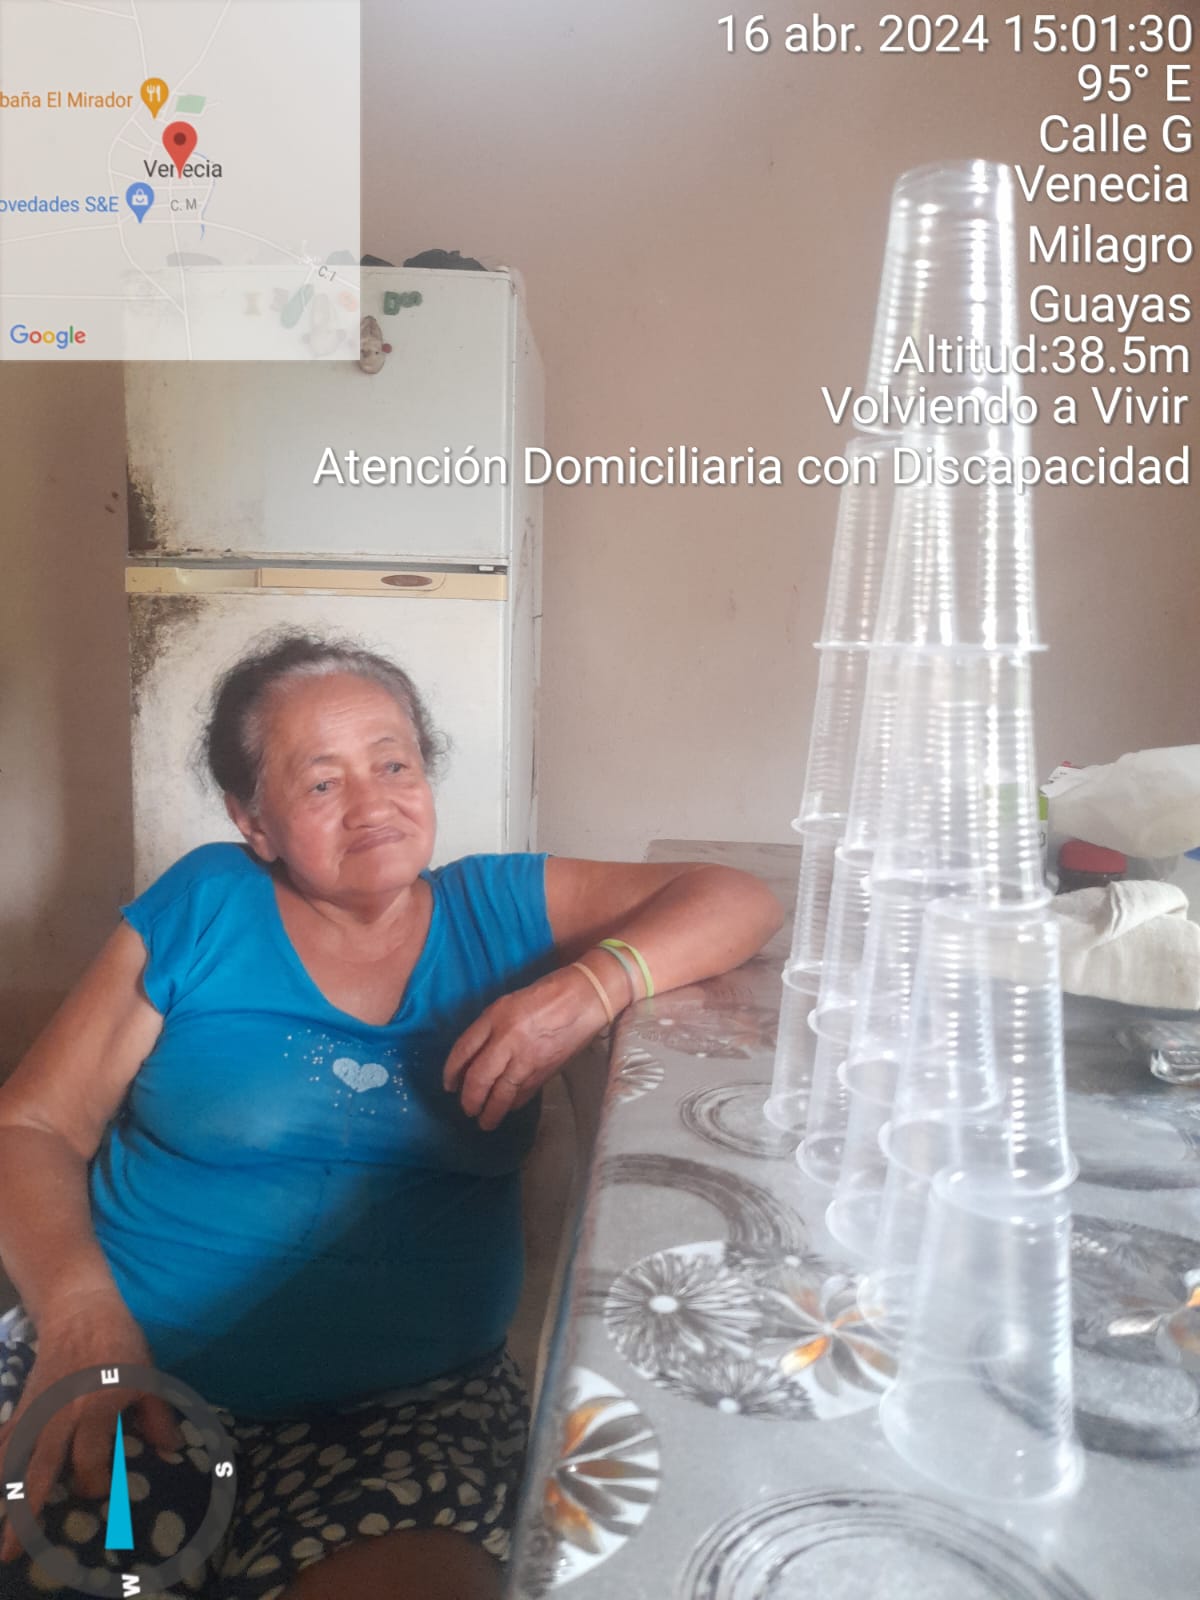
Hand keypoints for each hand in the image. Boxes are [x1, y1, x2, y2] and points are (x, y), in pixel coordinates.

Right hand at [0, 1288, 181, 1562]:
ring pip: (14, 1460)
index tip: (101, 1493)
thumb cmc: (120, 1343)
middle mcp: (62, 1415)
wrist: (80, 1310)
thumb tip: (173, 1450)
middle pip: (39, 1471)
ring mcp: (38, 1411)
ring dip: (3, 1497)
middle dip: (25, 1513)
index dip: (94, 1483)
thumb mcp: (147, 1376)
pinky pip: (6, 1439)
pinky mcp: (25, 1404)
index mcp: (96, 1407)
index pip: (88, 1461)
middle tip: (11, 1554)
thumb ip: (157, 1416)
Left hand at [444, 966, 609, 1129]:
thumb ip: (489, 1028)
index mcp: (496, 1017)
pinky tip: (508, 1108)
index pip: (464, 1050)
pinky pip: (523, 1094)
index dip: (452, 1072)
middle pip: (479, 1079)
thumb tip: (474, 1058)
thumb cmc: (545, 994)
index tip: (449, 1086)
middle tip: (467, 1110)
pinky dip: (513, 1104)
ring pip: (502, 1094)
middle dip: (470, 1099)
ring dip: (490, 1111)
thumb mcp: (508, 1003)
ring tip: (485, 1122)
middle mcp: (508, 1040)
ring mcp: (528, 1058)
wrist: (585, 998)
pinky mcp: (546, 1071)